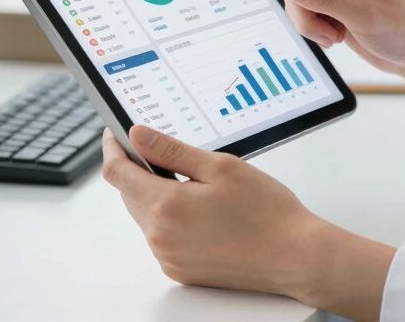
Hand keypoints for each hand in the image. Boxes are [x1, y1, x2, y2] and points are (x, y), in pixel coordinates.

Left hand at [102, 125, 394, 319]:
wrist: (292, 256)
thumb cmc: (265, 210)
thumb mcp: (220, 166)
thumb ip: (172, 150)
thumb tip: (137, 136)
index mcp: (166, 206)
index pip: (118, 175)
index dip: (112, 150)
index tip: (114, 134)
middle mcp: (160, 237)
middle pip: (130, 195)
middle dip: (137, 169)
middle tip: (158, 147)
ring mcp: (169, 257)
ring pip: (146, 216)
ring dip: (156, 193)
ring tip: (191, 177)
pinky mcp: (181, 270)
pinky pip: (162, 236)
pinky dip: (170, 216)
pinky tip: (200, 206)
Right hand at [226, 0, 404, 77]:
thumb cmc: (401, 31)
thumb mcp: (364, 19)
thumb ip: (326, 2)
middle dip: (306, 16)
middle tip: (331, 36)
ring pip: (297, 3)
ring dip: (311, 26)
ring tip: (337, 37)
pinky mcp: (331, 3)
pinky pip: (305, 14)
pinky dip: (315, 30)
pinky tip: (338, 36)